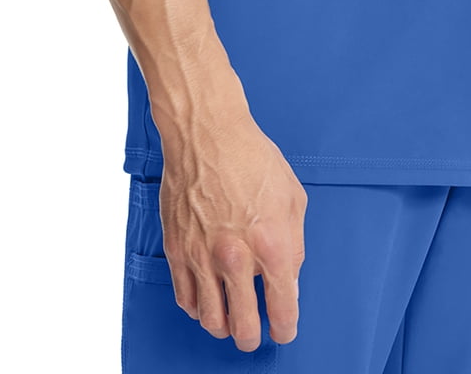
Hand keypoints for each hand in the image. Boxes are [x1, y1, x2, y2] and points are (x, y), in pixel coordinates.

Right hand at [157, 102, 307, 352]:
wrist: (206, 132)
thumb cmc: (252, 157)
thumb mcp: (292, 196)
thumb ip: (294, 244)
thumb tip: (288, 278)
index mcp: (271, 244)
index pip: (282, 308)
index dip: (285, 327)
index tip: (283, 330)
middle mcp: (235, 256)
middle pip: (242, 327)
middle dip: (251, 337)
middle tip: (253, 333)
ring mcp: (202, 255)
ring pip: (209, 320)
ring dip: (222, 326)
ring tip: (229, 318)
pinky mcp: (177, 248)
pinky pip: (185, 298)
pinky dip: (197, 307)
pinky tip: (206, 299)